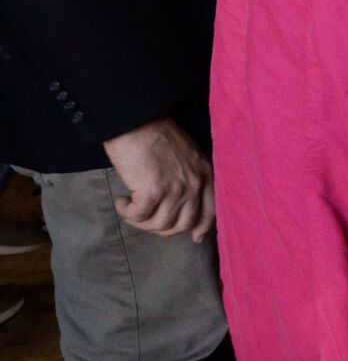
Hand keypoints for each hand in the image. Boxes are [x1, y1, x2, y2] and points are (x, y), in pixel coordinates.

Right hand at [102, 118, 214, 241]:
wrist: (136, 123)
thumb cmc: (157, 137)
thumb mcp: (187, 157)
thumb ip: (190, 179)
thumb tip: (184, 205)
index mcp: (205, 175)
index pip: (211, 211)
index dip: (202, 227)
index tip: (195, 237)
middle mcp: (195, 185)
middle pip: (183, 224)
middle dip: (163, 228)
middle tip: (146, 219)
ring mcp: (176, 189)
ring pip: (159, 224)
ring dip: (142, 222)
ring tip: (131, 207)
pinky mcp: (153, 191)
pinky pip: (139, 216)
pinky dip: (127, 213)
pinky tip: (122, 201)